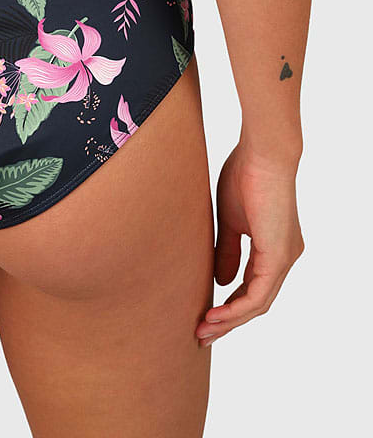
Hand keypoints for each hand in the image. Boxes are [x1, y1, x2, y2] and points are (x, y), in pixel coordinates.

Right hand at [196, 141, 302, 344]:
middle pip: (257, 302)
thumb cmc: (245, 175)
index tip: (205, 316)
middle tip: (201, 334)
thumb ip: (229, 250)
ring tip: (203, 330)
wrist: (262, 154)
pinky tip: (216, 315)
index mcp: (275, 247)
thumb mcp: (232, 220)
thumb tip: (222, 281)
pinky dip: (236, 308)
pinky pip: (258, 294)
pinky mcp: (279, 256)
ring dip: (230, 321)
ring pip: (258, 304)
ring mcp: (285, 258)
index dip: (230, 305)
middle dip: (228, 321)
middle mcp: (285, 257)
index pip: (254, 287)